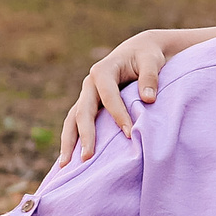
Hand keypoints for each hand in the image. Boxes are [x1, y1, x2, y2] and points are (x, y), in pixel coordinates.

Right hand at [54, 30, 182, 165]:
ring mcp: (87, 95)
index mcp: (102, 71)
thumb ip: (150, 77)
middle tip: (87, 158)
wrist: (139, 50)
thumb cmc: (147, 56)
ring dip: (69, 142)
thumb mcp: (151, 60)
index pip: (108, 97)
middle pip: (83, 111)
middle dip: (85, 135)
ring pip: (73, 119)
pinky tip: (70, 159)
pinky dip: (73, 139)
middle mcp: (89, 84)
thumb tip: (148, 100)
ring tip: (64, 165)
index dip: (118, 115)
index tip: (128, 134)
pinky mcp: (89, 104)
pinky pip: (77, 123)